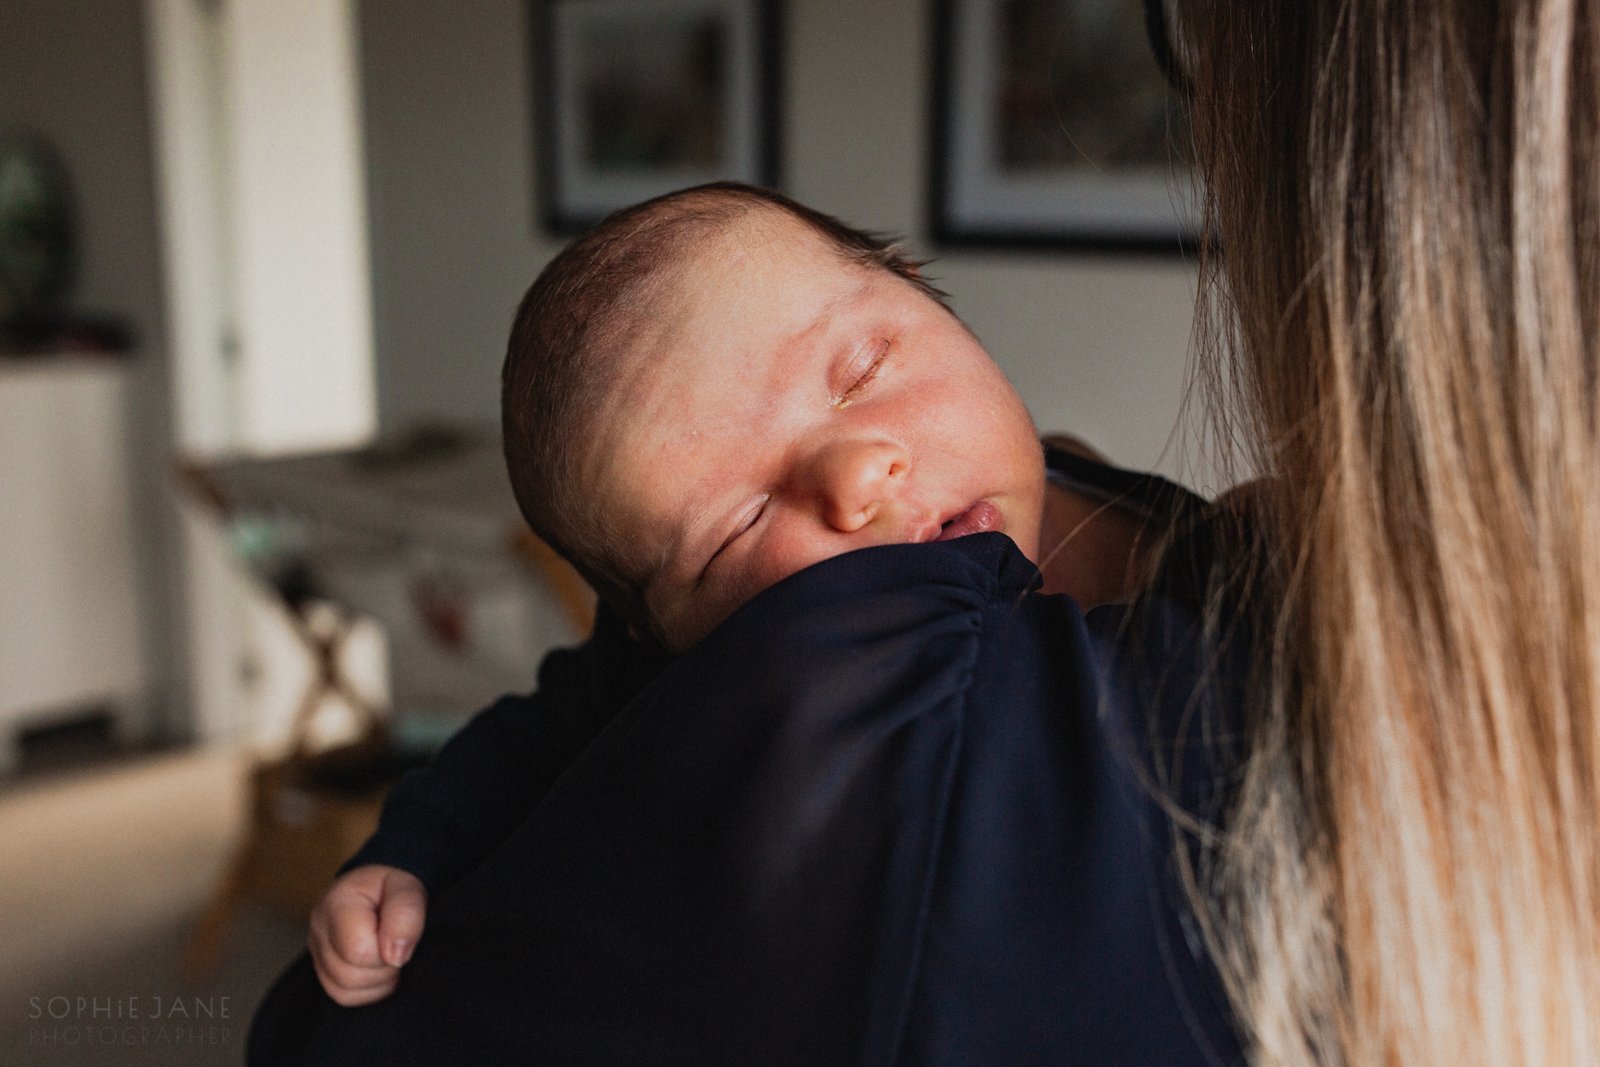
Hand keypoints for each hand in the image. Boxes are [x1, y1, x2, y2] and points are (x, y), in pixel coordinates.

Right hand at [307, 864, 426, 1006]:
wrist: (379, 889)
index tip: (400, 935)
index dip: (388, 950)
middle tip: (396, 946)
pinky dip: (370, 989)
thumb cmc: (392, 889)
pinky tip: (379, 968)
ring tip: (388, 954)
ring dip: (378, 980)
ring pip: (345, 992)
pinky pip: (345, 997)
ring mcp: (317, 953)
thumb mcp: (407, 887)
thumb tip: (395, 955)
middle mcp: (319, 930)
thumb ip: (405, 914)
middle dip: (384, 967)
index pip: (358, 949)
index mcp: (336, 903)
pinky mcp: (323, 972)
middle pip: (349, 975)